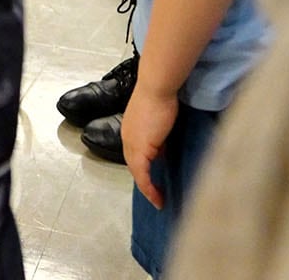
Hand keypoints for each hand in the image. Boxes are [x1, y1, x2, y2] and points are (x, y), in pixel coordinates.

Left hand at [122, 83, 180, 205]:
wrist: (156, 88)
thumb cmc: (161, 97)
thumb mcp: (159, 120)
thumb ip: (157, 136)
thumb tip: (161, 151)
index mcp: (130, 131)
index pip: (135, 155)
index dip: (143, 169)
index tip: (155, 180)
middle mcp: (127, 139)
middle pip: (134, 167)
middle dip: (145, 182)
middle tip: (157, 195)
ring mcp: (132, 145)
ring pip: (137, 174)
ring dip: (148, 189)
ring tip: (159, 200)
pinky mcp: (140, 150)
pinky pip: (142, 176)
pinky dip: (149, 189)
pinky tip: (158, 198)